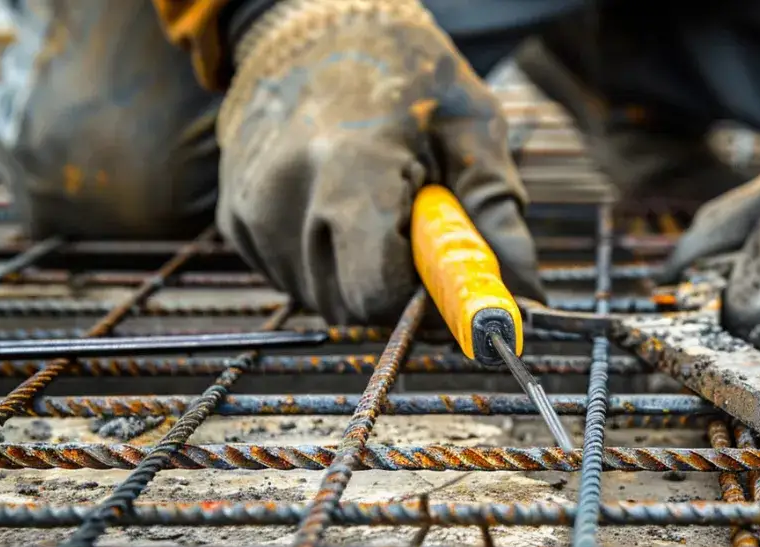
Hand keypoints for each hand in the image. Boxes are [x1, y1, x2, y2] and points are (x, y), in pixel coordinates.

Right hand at [217, 0, 543, 324]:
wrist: (316, 29)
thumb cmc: (407, 74)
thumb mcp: (472, 129)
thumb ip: (495, 215)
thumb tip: (525, 295)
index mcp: (350, 168)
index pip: (376, 291)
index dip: (419, 297)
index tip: (443, 275)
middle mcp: (287, 193)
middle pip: (350, 304)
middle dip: (394, 285)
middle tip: (414, 229)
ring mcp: (251, 208)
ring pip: (320, 298)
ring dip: (359, 274)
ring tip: (375, 206)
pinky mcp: (234, 218)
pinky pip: (292, 279)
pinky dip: (326, 262)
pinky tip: (338, 208)